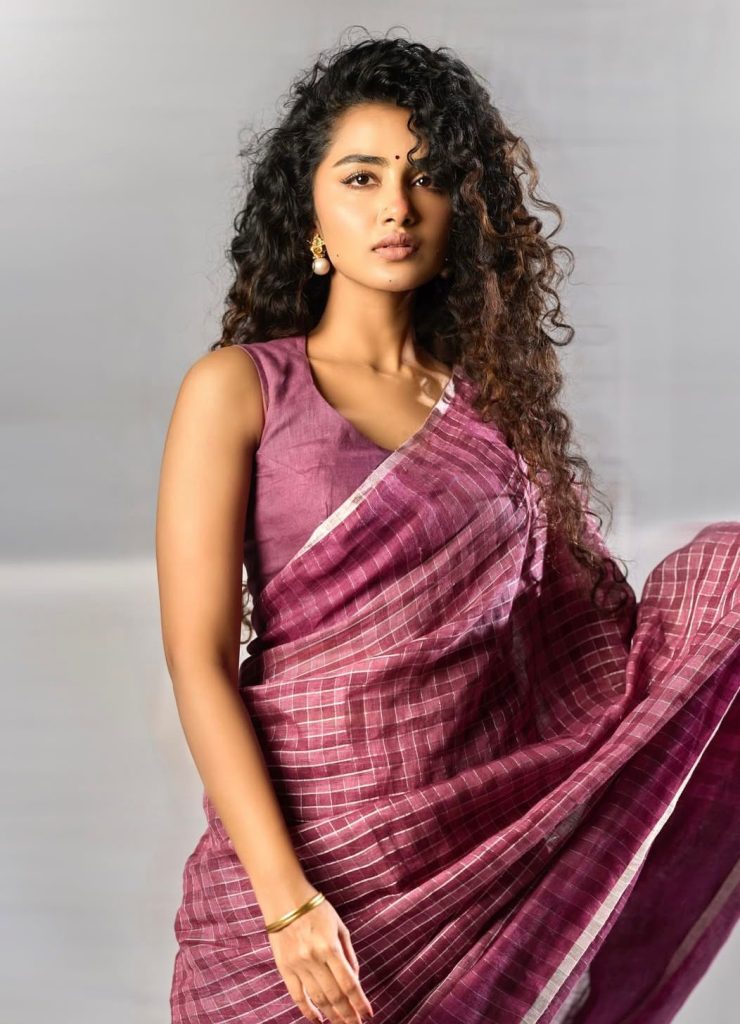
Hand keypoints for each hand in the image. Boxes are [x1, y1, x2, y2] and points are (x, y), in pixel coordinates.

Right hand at [267, 894, 374, 1023]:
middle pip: (334, 995)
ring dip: (332, 1015)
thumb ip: (348, 953)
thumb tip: (355, 979)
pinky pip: (296, 996)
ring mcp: (298, 965)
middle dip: (347, 1014)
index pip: (349, 982)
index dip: (359, 1002)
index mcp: (330, 947)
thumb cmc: (315, 909)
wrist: (284, 898)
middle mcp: (314, 959)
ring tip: (342, 1023)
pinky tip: (318, 1020)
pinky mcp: (284, 968)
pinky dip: (307, 1011)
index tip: (368, 1014)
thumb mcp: (339, 925)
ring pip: (318, 999)